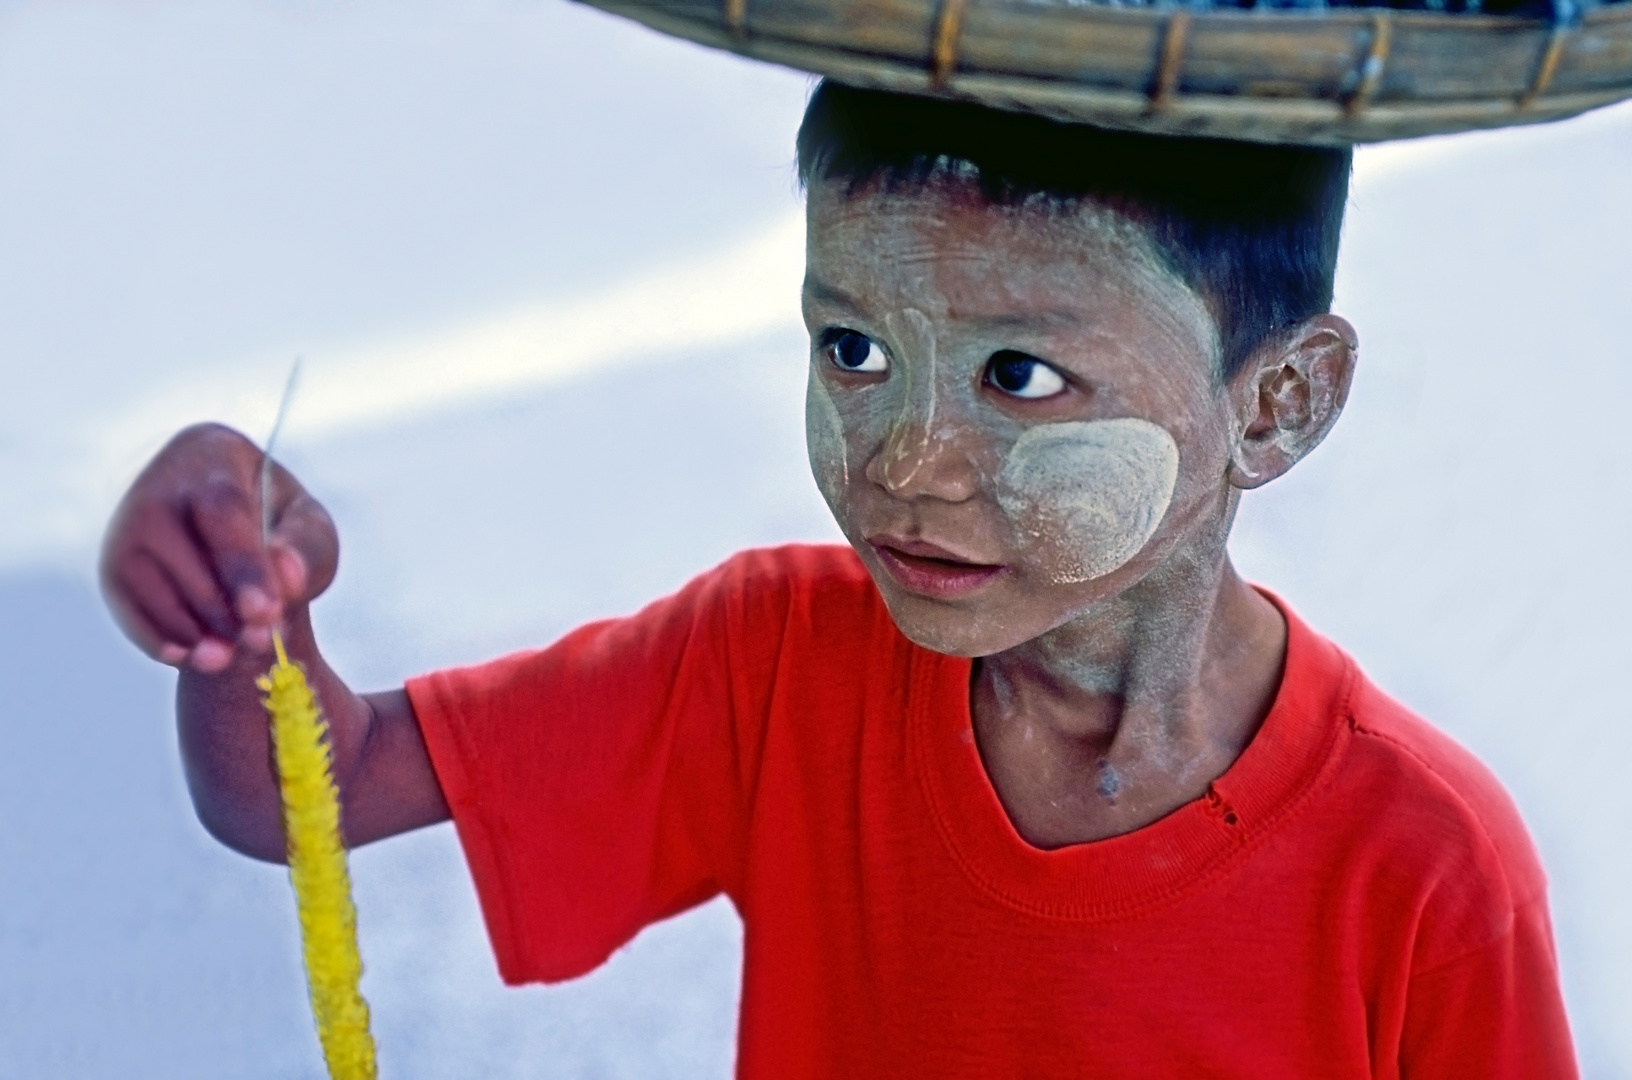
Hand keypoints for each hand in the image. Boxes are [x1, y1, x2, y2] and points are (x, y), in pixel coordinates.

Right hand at [100, 422, 338, 672]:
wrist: (225, 539)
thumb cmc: (275, 526)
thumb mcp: (307, 526)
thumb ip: (307, 548)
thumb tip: (287, 577)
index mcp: (210, 453)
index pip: (223, 509)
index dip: (244, 565)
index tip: (267, 612)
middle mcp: (157, 484)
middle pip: (186, 554)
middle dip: (226, 609)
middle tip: (262, 642)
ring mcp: (125, 528)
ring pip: (156, 588)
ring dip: (197, 631)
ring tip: (235, 654)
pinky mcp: (112, 570)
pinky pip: (131, 612)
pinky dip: (164, 640)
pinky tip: (195, 656)